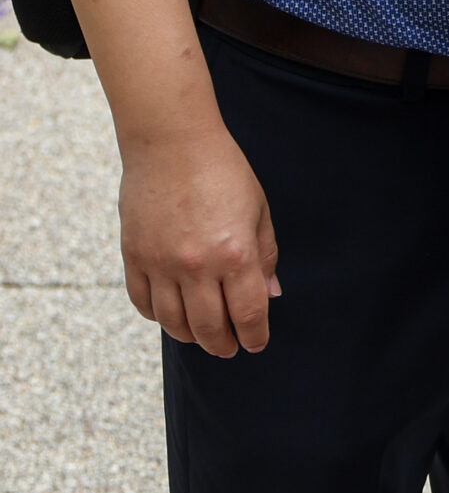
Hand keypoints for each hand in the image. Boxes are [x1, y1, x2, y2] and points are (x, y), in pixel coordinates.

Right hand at [118, 128, 280, 356]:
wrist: (172, 143)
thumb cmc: (224, 171)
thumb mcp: (258, 209)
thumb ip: (265, 255)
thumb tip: (270, 294)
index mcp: (234, 253)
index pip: (247, 313)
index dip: (254, 335)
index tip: (256, 343)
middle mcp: (196, 266)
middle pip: (209, 327)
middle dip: (223, 344)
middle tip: (231, 348)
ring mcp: (160, 264)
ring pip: (173, 323)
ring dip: (191, 337)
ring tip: (203, 337)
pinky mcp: (134, 258)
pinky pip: (144, 303)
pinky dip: (158, 318)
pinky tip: (172, 317)